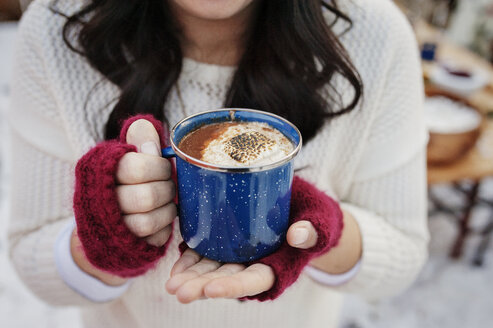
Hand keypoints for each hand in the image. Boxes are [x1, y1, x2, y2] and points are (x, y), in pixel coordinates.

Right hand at [71, 118, 175, 283]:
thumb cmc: (124, 182)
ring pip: (147, 222)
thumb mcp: (128, 157)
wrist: (105, 224)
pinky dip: (163, 228)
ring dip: (166, 211)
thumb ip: (138, 142)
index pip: (137, 167)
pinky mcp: (126, 246)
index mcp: (100, 171)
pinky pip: (153, 239)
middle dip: (166, 190)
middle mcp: (100, 200)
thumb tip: (144, 124)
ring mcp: (111, 227)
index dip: (159, 167)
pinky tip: (161, 220)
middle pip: (146, 197)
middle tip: (169, 186)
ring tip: (167, 203)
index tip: (164, 167)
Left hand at [165, 221, 317, 302]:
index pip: (253, 281)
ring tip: (172, 283)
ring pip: (213, 269)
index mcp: (277, 266)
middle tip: (178, 290)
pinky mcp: (228, 241)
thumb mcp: (319, 223)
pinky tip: (176, 265)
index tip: (211, 290)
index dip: (232, 286)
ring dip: (191, 276)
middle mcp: (254, 264)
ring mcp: (240, 255)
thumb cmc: (315, 218)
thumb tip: (298, 234)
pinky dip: (191, 259)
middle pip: (226, 279)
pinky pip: (208, 253)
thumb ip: (311, 231)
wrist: (305, 208)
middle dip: (202, 286)